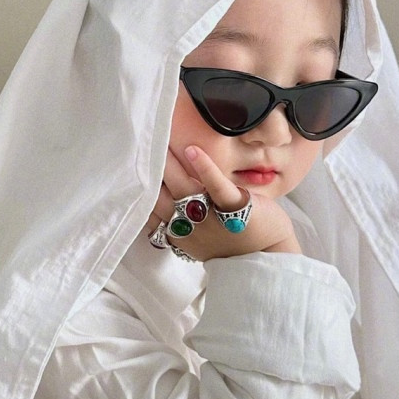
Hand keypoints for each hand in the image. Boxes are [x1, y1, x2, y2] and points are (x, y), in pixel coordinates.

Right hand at [145, 145, 301, 261]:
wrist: (267, 259)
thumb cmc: (231, 243)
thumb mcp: (196, 237)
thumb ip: (178, 218)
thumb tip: (162, 192)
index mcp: (176, 231)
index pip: (150, 206)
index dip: (140, 185)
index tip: (131, 165)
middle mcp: (187, 225)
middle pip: (159, 195)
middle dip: (149, 170)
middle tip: (141, 144)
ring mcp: (209, 216)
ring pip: (182, 187)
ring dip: (169, 163)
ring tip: (161, 139)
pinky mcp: (233, 207)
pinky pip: (215, 186)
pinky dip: (204, 167)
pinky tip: (193, 150)